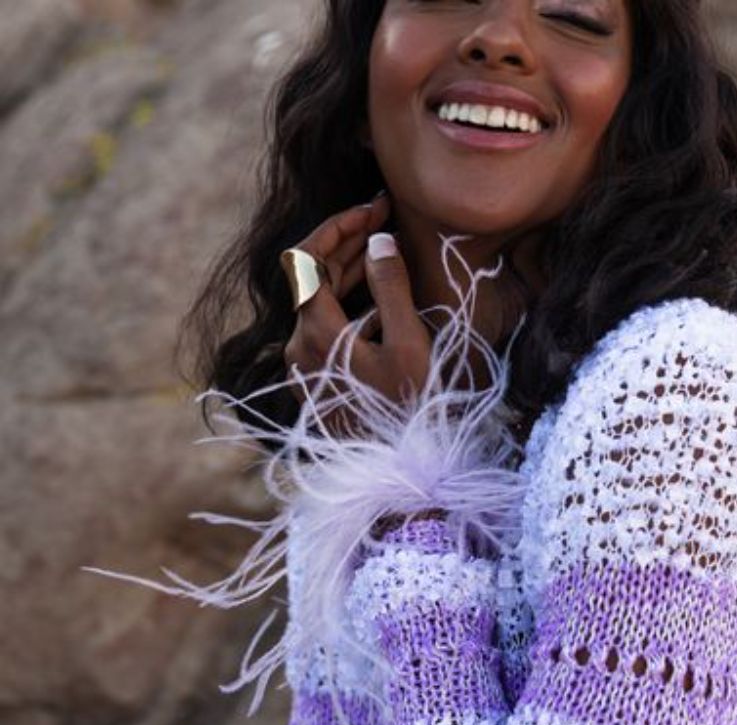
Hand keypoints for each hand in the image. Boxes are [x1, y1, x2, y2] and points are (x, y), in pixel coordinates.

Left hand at [283, 194, 434, 434]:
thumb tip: (378, 241)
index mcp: (315, 332)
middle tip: (386, 222)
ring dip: (349, 274)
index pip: (306, 257)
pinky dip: (348, 306)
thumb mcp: (409, 345)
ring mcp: (303, 367)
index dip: (337, 225)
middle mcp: (298, 346)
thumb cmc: (409, 411)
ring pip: (317, 304)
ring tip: (386, 254)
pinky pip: (325, 330)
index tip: (374, 210)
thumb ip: (391, 288)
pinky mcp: (315, 383)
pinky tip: (380, 304)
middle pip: (310, 277)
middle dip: (348, 244)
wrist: (396, 474)